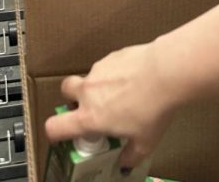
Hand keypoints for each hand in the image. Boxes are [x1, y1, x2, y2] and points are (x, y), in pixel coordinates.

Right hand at [44, 41, 176, 170]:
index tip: (60, 134)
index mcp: (90, 117)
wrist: (165, 72)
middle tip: (90, 107)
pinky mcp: (111, 56)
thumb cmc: (152, 110)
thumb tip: (125, 163)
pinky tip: (133, 79)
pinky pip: (106, 67)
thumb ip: (130, 155)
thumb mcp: (144, 142)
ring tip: (121, 94)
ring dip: (97, 86)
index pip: (55, 126)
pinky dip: (113, 74)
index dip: (53, 132)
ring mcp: (98, 70)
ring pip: (88, 77)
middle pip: (65, 90)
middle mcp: (88, 91)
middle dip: (72, 98)